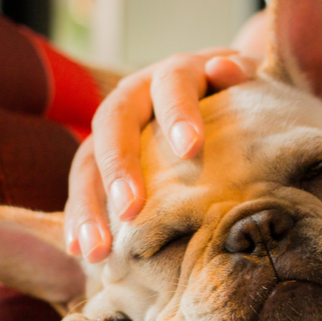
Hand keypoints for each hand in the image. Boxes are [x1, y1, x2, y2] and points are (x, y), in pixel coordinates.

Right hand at [64, 49, 259, 262]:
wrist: (214, 88)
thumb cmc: (233, 92)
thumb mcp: (243, 75)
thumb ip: (238, 72)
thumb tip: (223, 70)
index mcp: (173, 74)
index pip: (171, 85)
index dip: (178, 113)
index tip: (191, 148)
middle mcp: (134, 97)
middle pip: (114, 123)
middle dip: (119, 168)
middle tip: (131, 210)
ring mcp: (115, 130)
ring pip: (87, 161)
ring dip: (89, 206)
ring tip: (97, 249)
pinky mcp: (104, 160)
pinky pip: (83, 186)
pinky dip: (80, 217)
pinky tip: (78, 249)